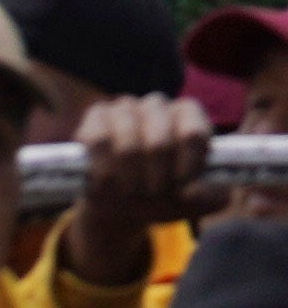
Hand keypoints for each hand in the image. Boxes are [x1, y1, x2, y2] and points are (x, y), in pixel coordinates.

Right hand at [67, 94, 211, 286]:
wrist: (122, 200)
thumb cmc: (163, 195)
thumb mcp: (195, 201)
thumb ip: (211, 197)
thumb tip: (196, 192)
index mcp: (189, 115)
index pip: (193, 134)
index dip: (187, 166)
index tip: (182, 189)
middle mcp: (158, 106)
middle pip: (159, 143)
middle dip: (155, 180)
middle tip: (152, 196)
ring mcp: (125, 108)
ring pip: (127, 145)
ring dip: (128, 180)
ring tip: (128, 194)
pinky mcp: (96, 117)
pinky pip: (98, 139)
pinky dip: (102, 169)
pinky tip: (104, 185)